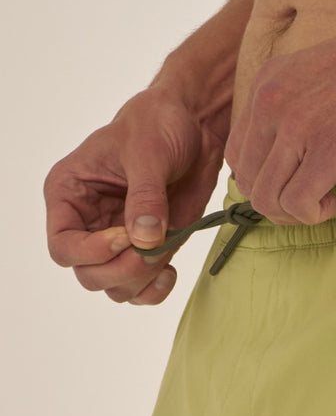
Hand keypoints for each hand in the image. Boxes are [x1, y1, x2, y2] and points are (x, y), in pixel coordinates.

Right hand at [44, 89, 224, 304]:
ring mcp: (117, 242)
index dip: (91, 252)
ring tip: (163, 252)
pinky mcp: (146, 250)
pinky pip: (141, 290)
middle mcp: (87, 224)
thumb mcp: (148, 152)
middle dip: (120, 269)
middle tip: (151, 249)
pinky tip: (169, 272)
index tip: (124, 237)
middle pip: (88, 275)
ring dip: (140, 280)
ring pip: (115, 288)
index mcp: (69, 195)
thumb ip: (146, 195)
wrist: (192, 128)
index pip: (63, 245)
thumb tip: (145, 239)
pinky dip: (154, 291)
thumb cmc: (158, 125)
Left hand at [224, 11, 335, 224]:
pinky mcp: (329, 152)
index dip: (262, 180)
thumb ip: (292, 111)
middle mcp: (273, 105)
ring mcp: (299, 129)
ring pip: (267, 199)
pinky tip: (335, 201)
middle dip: (276, 203)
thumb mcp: (317, 78)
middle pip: (248, 182)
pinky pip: (298, 205)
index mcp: (267, 85)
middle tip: (310, 201)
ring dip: (294, 214)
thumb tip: (283, 163)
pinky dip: (314, 215)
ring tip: (324, 200)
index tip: (294, 182)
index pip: (238, 154)